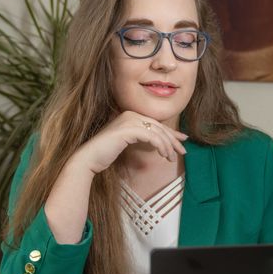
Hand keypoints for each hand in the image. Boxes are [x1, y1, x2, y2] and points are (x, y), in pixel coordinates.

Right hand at [71, 111, 188, 174]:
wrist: (89, 159)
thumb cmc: (105, 154)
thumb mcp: (126, 143)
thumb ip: (139, 138)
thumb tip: (157, 142)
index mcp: (129, 115)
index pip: (155, 124)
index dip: (170, 133)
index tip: (181, 141)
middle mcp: (130, 114)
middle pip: (159, 127)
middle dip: (173, 139)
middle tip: (183, 150)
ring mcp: (129, 121)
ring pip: (157, 132)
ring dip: (168, 146)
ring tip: (172, 158)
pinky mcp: (128, 129)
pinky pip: (152, 137)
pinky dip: (161, 146)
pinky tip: (164, 155)